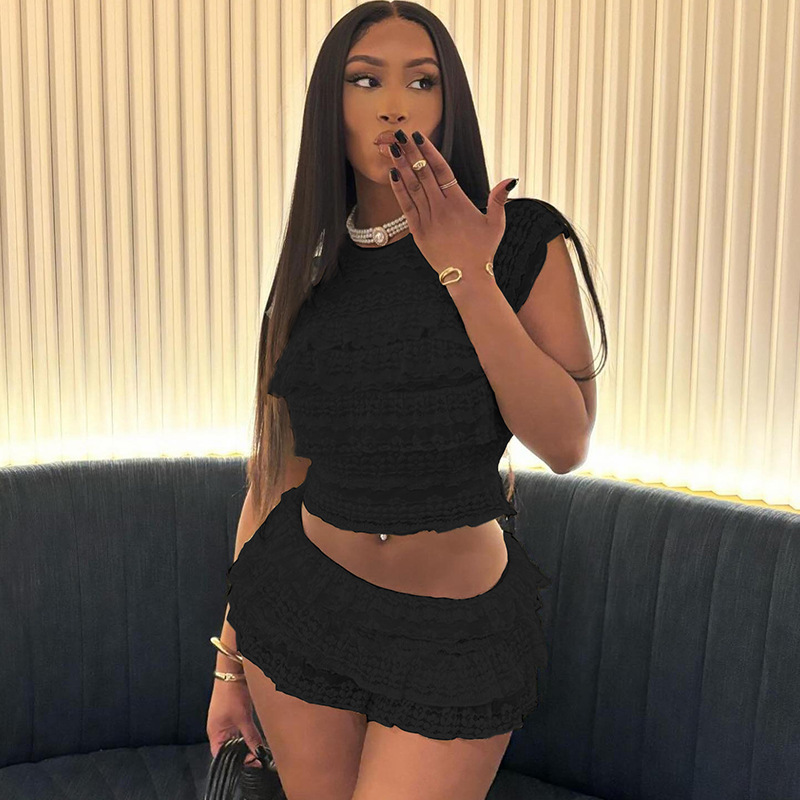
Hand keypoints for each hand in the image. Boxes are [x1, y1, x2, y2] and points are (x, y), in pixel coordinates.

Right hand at [207, 679, 266, 768]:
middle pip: (230, 749)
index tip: (250, 765)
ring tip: (258, 749)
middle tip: (257, 759)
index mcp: (215, 733)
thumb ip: (251, 737)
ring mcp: (226, 722)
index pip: (221, 756)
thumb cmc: (230, 693)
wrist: (233, 672)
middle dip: (242, 755)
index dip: (234, 762)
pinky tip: (256, 737)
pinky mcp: (234, 715)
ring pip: (236, 739)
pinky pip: (240, 730)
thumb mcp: (243, 718)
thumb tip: (258, 752)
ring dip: (246, 744)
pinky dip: (248, 734)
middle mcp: (219, 730)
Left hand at [387, 129, 516, 277]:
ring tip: (391, 148)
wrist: (467, 277)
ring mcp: (427, 220)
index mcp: (458, 202)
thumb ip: (498, 199)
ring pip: (411, 187)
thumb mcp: (497, 224)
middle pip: (422, 174)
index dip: (428, 151)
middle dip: (410, 152)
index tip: (418, 136)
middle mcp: (440, 208)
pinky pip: (405, 207)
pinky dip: (398, 190)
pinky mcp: (417, 232)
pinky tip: (392, 175)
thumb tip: (510, 179)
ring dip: (401, 166)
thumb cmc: (483, 250)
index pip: (441, 169)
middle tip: (399, 133)